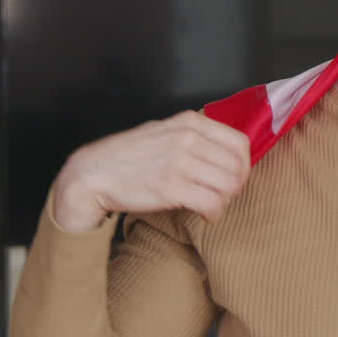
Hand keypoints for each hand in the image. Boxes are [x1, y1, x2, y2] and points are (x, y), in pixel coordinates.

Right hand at [52, 111, 250, 232]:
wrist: (93, 173)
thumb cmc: (130, 154)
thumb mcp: (165, 130)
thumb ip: (196, 135)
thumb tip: (227, 151)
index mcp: (190, 122)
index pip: (239, 143)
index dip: (243, 165)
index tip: (235, 177)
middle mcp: (188, 138)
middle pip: (238, 167)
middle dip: (236, 186)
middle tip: (224, 194)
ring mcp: (179, 162)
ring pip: (229, 185)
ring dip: (226, 200)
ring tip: (213, 204)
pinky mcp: (170, 188)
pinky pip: (212, 202)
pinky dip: (215, 212)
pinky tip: (206, 214)